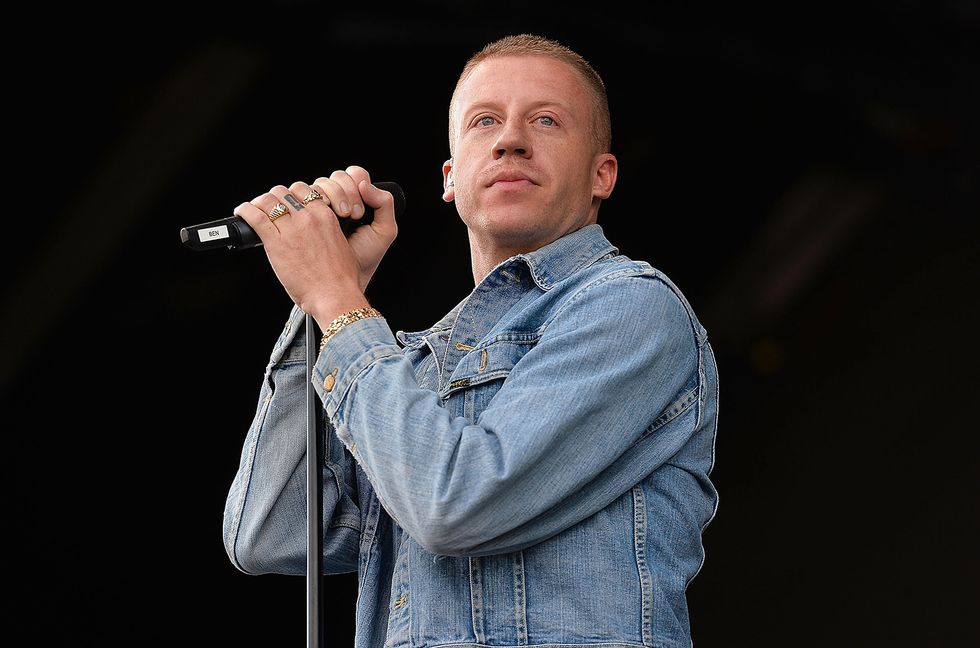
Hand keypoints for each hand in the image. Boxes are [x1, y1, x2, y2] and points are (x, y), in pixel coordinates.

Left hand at [233, 166, 397, 326]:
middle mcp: (308, 218)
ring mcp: (292, 230)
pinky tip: (242, 212)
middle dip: (275, 199)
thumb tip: (315, 233)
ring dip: (259, 203)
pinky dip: (245, 211)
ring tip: (255, 211)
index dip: (291, 195)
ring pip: (268, 201)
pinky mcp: (276, 243)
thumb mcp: (341, 245)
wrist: (335, 295)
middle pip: (283, 192)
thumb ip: (327, 232)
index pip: (303, 190)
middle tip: (270, 210)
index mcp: (325, 217)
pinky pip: (255, 217)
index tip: (287, 203)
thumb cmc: (340, 278)